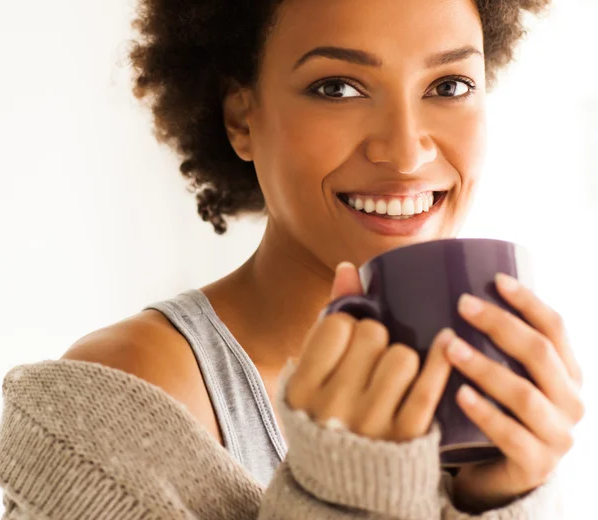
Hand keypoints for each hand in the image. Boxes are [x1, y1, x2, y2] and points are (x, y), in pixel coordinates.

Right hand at [286, 261, 455, 443]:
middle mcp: (332, 407)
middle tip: (373, 358)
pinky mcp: (406, 438)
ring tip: (393, 373)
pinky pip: (427, 386)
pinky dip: (441, 359)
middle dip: (376, 337)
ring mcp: (370, 425)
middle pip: (371, 334)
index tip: (351, 338)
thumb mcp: (316, 373)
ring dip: (402, 356)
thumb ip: (329, 318)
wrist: (348, 484)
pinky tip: (448, 341)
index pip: (337, 324)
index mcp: (303, 388)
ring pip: (403, 355)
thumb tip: (346, 268)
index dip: (349, 323)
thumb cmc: (330, 414)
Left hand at [444, 273, 584, 512]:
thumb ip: (495, 343)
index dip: (528, 301)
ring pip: (524, 394)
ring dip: (486, 367)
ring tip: (451, 348)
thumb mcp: (507, 373)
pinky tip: (460, 394)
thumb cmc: (499, 410)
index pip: (555, 328)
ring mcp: (557, 436)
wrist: (500, 474)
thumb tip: (451, 289)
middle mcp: (570, 401)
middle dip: (501, 324)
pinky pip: (511, 436)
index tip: (495, 280)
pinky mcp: (536, 466)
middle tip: (463, 305)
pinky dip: (485, 412)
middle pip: (539, 354)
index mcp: (566, 372)